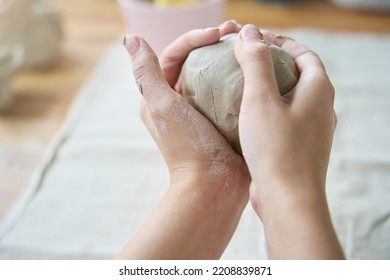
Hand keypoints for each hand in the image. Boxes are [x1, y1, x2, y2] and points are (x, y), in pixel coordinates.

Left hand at [118, 20, 249, 258]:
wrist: (214, 184)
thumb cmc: (188, 147)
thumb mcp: (162, 106)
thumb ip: (146, 73)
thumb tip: (131, 39)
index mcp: (161, 96)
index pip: (174, 56)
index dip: (193, 39)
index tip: (217, 33)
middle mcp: (180, 101)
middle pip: (194, 61)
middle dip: (213, 42)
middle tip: (235, 30)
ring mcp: (203, 110)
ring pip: (214, 74)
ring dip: (228, 56)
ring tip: (247, 43)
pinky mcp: (222, 118)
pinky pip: (230, 90)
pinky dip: (240, 77)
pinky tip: (255, 68)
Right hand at [235, 24, 343, 258]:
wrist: (287, 200)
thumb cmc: (276, 148)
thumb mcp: (261, 98)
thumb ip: (255, 62)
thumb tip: (249, 32)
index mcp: (318, 90)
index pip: (303, 54)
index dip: (281, 43)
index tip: (257, 40)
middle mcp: (321, 109)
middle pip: (298, 76)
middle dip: (274, 65)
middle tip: (246, 62)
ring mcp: (311, 131)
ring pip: (290, 100)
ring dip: (270, 90)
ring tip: (242, 88)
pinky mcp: (299, 148)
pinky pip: (284, 121)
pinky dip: (267, 112)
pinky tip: (245, 119)